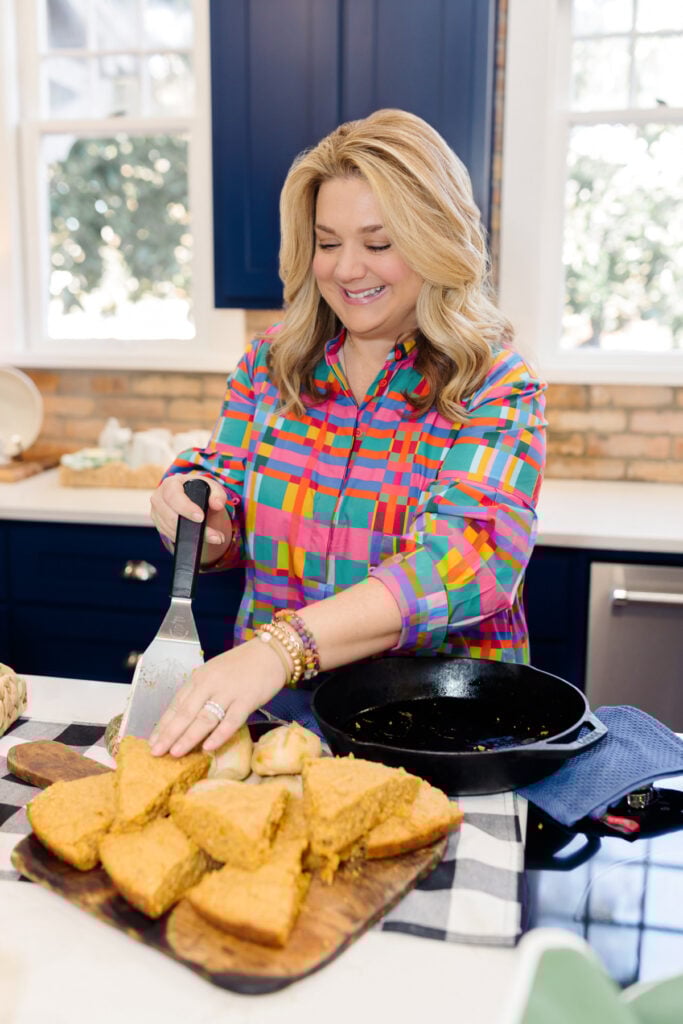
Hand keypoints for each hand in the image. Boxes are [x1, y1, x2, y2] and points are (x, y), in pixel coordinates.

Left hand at [148, 639, 287, 756]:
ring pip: (205, 717)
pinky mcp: (247, 699)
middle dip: (169, 734)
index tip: (152, 742)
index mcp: (199, 678)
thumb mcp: (215, 674)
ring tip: (175, 753)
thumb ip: (201, 693)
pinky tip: (208, 747)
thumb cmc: (242, 665)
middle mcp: (210, 684)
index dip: (163, 724)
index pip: (176, 704)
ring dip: (188, 737)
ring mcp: (229, 691)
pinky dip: (219, 734)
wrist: (272, 652)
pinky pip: (231, 720)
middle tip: (156, 752)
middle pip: (186, 712)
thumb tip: (184, 721)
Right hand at [150, 473, 230, 548]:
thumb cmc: (200, 490)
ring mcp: (156, 512)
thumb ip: (218, 495)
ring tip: (214, 537)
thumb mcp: (212, 488)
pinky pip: (170, 535)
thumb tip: (217, 504)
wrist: (192, 498)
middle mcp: (159, 497)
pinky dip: (186, 539)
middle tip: (213, 535)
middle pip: (170, 516)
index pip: (173, 496)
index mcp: (171, 484)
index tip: (200, 517)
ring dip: (192, 537)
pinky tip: (201, 539)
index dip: (186, 508)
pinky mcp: (158, 524)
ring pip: (170, 529)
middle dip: (191, 528)